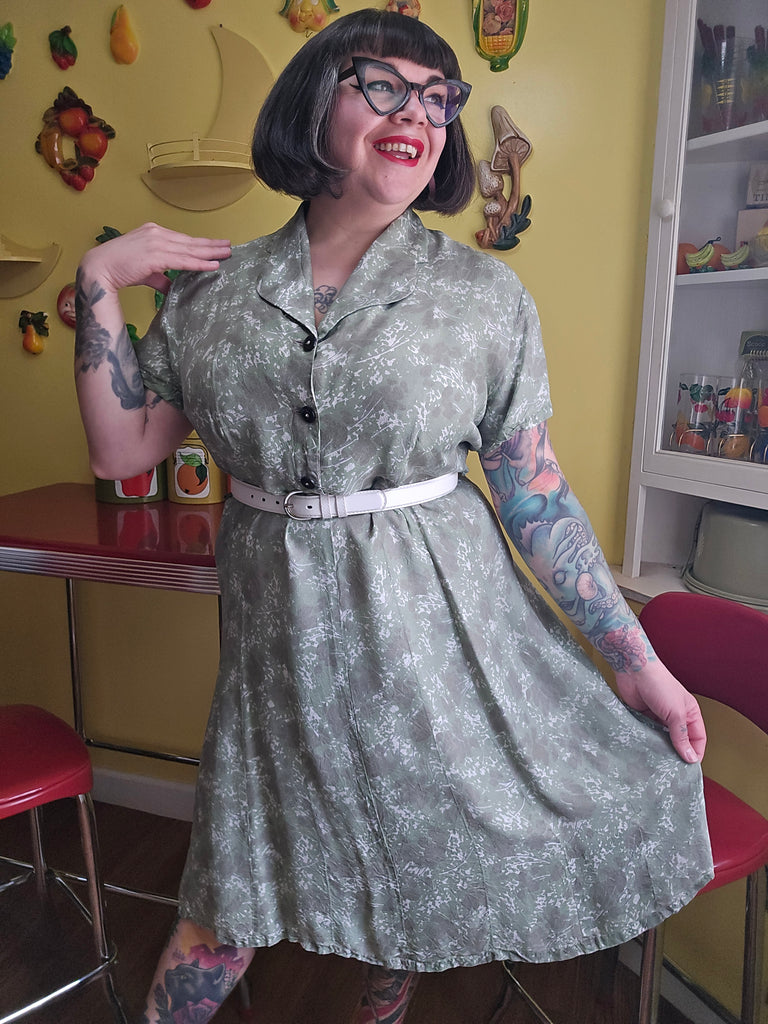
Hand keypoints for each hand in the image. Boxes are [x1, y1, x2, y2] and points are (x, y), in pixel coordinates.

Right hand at [79, 222, 230, 293]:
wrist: (99, 268)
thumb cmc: (119, 268)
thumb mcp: (145, 270)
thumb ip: (161, 277)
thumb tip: (172, 288)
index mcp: (154, 232)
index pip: (183, 239)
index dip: (200, 244)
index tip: (215, 246)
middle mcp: (157, 233)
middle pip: (190, 241)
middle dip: (211, 245)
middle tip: (229, 246)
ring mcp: (156, 242)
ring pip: (190, 249)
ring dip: (210, 252)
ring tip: (227, 254)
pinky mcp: (155, 255)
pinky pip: (183, 261)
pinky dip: (199, 263)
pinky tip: (213, 265)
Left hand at [615, 660, 706, 762]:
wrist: (633, 670)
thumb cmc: (659, 685)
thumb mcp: (676, 713)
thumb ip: (681, 736)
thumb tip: (690, 757)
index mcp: (690, 713)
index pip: (698, 738)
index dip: (696, 752)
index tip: (689, 768)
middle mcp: (676, 716)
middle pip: (680, 740)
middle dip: (676, 753)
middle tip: (671, 769)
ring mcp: (659, 716)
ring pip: (662, 739)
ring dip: (659, 747)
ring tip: (657, 761)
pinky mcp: (643, 716)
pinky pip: (647, 733)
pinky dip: (646, 740)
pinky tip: (644, 749)